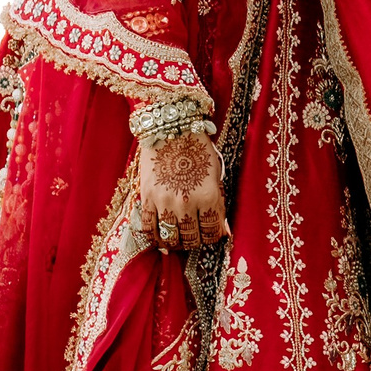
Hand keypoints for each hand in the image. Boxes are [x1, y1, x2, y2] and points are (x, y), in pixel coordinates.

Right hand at [139, 131, 227, 253]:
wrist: (172, 128)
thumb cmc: (198, 149)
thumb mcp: (216, 174)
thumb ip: (218, 203)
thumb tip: (224, 231)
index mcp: (209, 196)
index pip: (212, 230)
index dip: (213, 236)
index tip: (211, 234)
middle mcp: (186, 202)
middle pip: (191, 237)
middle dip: (195, 241)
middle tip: (194, 238)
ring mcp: (164, 201)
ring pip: (169, 236)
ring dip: (175, 243)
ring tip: (178, 239)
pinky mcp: (146, 197)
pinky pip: (148, 227)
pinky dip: (154, 236)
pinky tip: (160, 235)